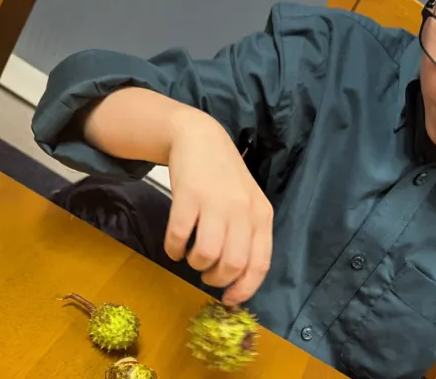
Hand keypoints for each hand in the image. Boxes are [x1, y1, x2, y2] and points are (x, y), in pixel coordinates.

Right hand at [163, 111, 273, 305]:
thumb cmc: (224, 178)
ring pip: (207, 254)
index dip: (244, 288)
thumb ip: (247, 236)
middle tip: (205, 273)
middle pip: (233, 264)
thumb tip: (238, 279)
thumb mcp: (247, 203)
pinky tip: (174, 245)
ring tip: (191, 255)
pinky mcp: (189, 195)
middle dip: (216, 278)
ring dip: (195, 264)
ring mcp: (216, 202)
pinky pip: (180, 237)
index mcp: (261, 215)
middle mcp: (242, 210)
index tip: (229, 299)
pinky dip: (174, 249)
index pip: (259, 263)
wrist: (200, 138)